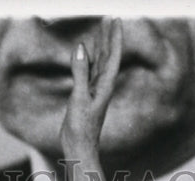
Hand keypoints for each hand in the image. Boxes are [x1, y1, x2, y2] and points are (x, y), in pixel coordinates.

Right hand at [59, 17, 123, 160]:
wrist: (79, 148)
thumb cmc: (81, 127)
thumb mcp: (79, 98)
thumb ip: (80, 72)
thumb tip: (81, 48)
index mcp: (105, 85)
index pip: (113, 55)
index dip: (114, 36)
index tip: (114, 19)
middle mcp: (102, 85)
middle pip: (108, 55)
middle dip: (108, 37)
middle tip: (109, 18)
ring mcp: (94, 90)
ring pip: (99, 63)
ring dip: (100, 46)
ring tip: (100, 30)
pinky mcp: (85, 96)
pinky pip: (88, 72)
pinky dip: (88, 60)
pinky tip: (86, 53)